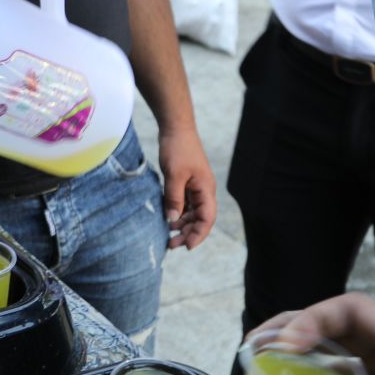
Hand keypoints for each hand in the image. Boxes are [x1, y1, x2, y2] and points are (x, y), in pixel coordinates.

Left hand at [157, 127, 216, 249]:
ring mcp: (195, 186)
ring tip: (168, 235)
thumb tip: (172, 220)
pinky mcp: (186, 182)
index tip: (187, 246)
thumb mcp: (174, 175)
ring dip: (182, 224)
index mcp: (206, 189)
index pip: (207, 219)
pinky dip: (178, 213)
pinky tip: (167, 219)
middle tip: (172, 245)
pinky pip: (185, 204)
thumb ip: (174, 198)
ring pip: (192, 213)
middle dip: (188, 233)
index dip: (198, 234)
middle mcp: (204, 190)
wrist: (176, 127)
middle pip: (200, 219)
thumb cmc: (177, 149)